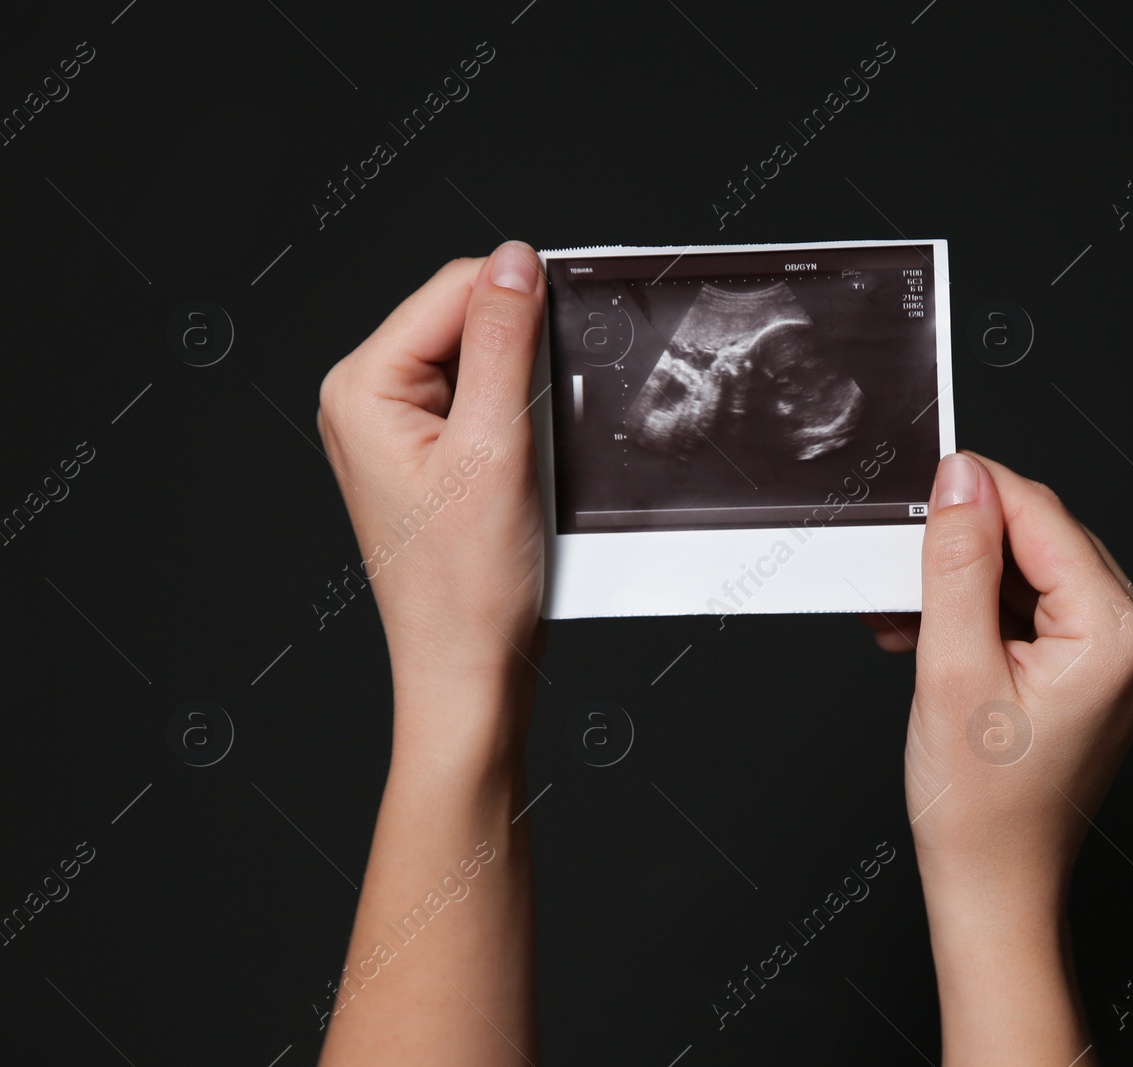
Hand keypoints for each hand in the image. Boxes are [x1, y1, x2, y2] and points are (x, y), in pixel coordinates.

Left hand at [316, 242, 547, 701]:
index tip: (571, 334)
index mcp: (362, 386)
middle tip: (541, 417)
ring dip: (520, 387)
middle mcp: (364, 399)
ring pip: (478, 358)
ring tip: (527, 452)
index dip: (522, 299)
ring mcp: (391, 428)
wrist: (467, 669)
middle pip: (463, 317)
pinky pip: (478, 399)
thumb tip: (516, 260)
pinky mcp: (423, 453)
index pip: (453, 288)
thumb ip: (503, 341)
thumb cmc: (468, 585)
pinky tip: (524, 463)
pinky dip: (515, 416)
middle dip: (519, 350)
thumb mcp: (495, 447)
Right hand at [864, 450, 1132, 1063]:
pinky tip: (933, 633)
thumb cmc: (981, 807)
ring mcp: (1123, 654)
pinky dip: (982, 612)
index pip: (1042, 515)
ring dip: (964, 583)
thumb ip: (956, 562)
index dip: (971, 493)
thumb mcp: (952, 669)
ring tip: (908, 620)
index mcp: (1116, 634)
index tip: (914, 490)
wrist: (995, 884)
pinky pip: (1038, 607)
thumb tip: (961, 478)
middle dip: (963, 547)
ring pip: (1033, 570)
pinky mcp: (1099, 667)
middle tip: (897, 572)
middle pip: (1040, 538)